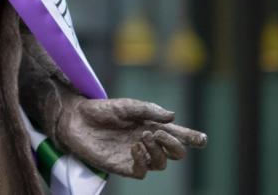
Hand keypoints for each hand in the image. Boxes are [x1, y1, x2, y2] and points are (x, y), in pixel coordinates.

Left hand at [55, 96, 205, 178]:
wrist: (76, 117)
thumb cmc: (102, 109)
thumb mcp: (127, 105)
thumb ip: (149, 110)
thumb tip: (173, 116)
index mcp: (152, 127)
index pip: (177, 135)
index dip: (192, 138)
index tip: (202, 139)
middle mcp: (148, 143)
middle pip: (175, 154)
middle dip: (175, 145)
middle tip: (160, 132)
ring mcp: (136, 156)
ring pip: (161, 164)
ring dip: (158, 151)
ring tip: (144, 136)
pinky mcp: (122, 166)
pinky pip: (142, 172)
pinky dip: (143, 160)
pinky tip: (135, 147)